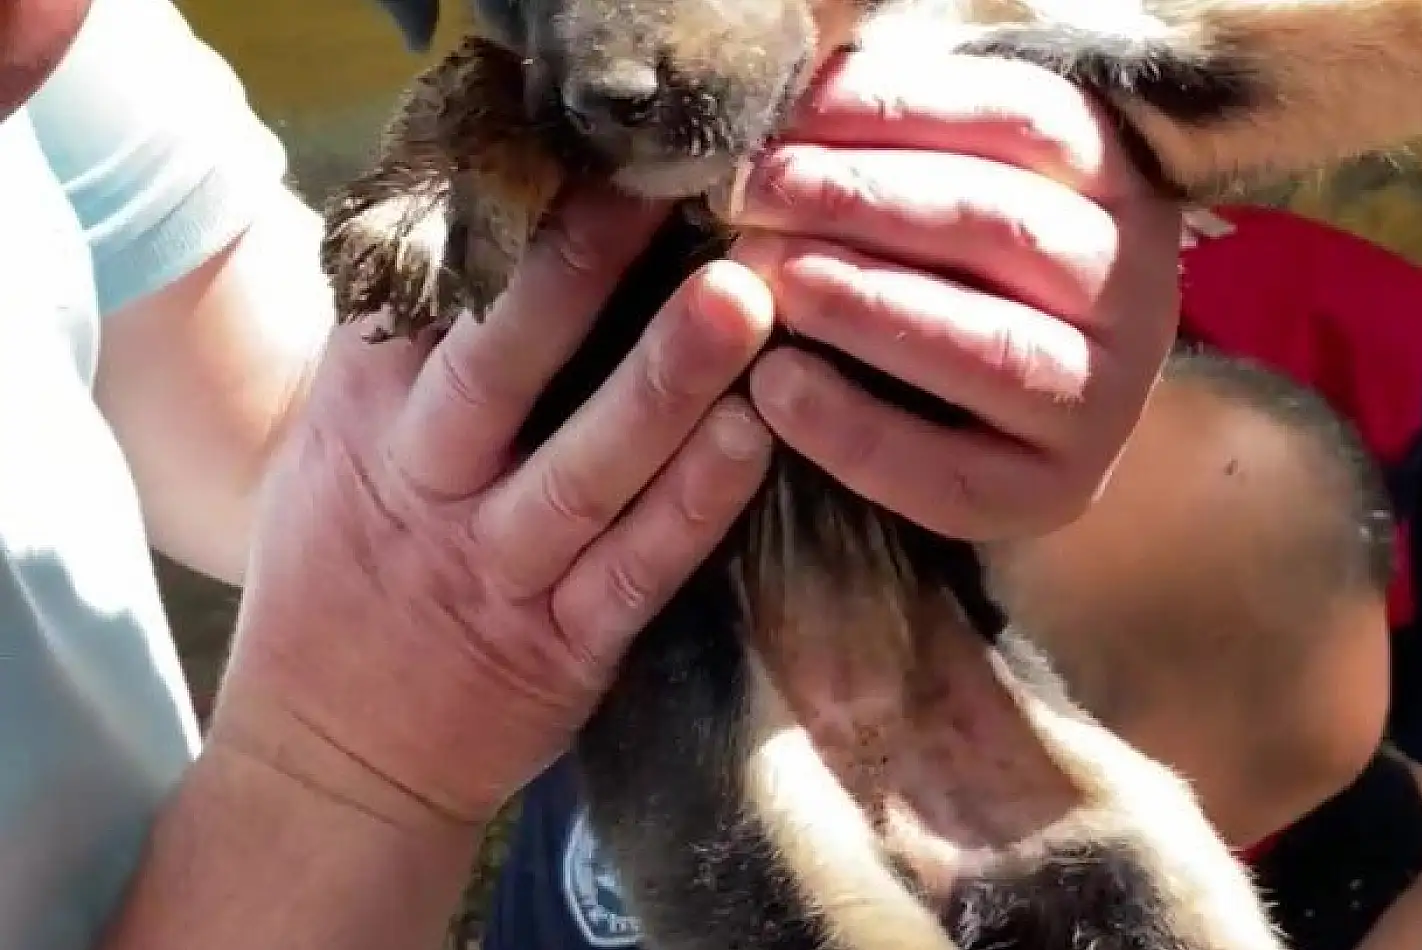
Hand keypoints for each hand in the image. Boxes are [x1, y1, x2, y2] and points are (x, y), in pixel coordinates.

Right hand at [208, 188, 775, 828]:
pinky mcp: (562, 649)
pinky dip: (693, 508)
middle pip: (495, 372)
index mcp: (362, 427)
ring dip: (662, 387)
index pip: (422, 307)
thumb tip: (477, 230)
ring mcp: (496, 573)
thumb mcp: (332, 456)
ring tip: (738, 304)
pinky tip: (755, 441)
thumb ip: (397, 358)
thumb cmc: (342, 579)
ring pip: (583, 472)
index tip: (574, 157)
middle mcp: (424, 490)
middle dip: (570, 280)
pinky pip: (635, 571)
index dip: (496, 226)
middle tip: (652, 198)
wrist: (331, 762)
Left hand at [726, 50, 1182, 541]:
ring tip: (763, 278)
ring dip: (862, 304)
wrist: (1022, 432)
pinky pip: (948, 472)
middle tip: (754, 195)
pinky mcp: (1052, 496)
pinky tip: (773, 388)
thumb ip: (900, 144)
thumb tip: (793, 96)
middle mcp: (1134, 291)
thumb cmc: (965, 281)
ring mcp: (1104, 403)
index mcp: (1117, 186)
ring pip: (988, 348)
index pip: (1022, 121)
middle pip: (1000, 225)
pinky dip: (854, 431)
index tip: (790, 115)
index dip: (899, 109)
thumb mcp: (954, 190)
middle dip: (861, 201)